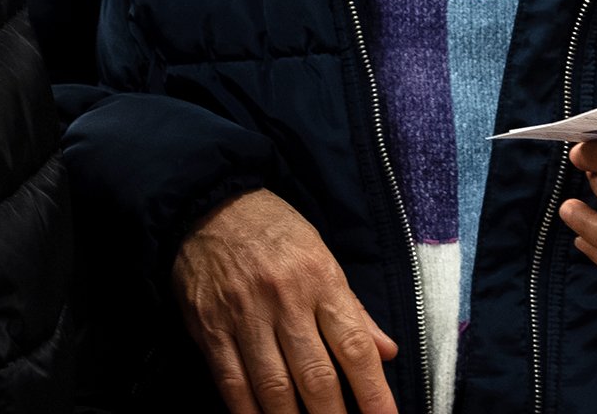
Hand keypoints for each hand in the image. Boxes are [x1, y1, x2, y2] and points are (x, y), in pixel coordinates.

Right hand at [172, 189, 399, 413]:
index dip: (374, 393)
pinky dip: (248, 413)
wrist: (209, 203)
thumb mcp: (322, 255)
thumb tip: (387, 352)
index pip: (354, 347)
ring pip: (274, 387)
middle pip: (316, 376)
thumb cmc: (274, 231)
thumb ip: (353, 309)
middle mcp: (284, 300)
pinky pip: (232, 382)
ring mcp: (243, 315)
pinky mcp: (209, 326)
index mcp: (320, 280)